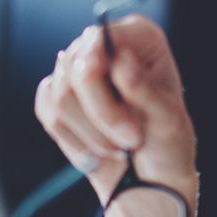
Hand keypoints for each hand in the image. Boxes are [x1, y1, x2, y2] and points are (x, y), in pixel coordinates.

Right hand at [35, 15, 196, 206]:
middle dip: (103, 114)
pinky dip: (74, 139)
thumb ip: (144, 90)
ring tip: (120, 147)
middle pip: (76, 69)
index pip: (101, 38)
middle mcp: (106, 45)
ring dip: (91, 132)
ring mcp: (78, 70)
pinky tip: (98, 151)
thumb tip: (120, 60)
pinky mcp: (58, 96)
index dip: (100, 68)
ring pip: (61, 95)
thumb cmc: (167, 143)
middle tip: (131, 140)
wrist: (150, 178)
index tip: (120, 100)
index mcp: (141, 37)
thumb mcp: (167, 120)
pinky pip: (49, 112)